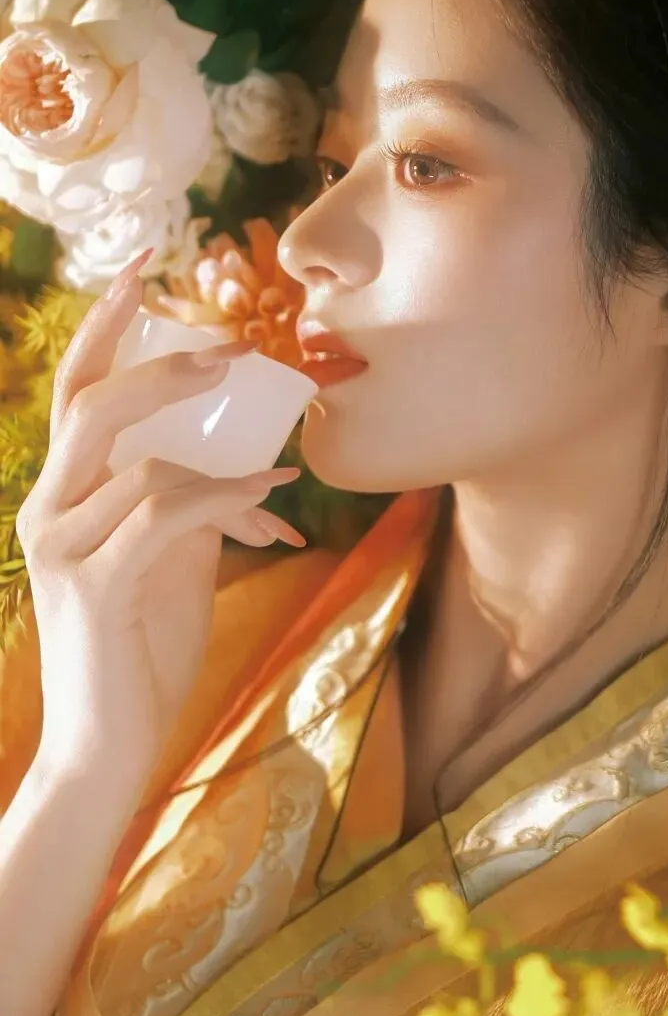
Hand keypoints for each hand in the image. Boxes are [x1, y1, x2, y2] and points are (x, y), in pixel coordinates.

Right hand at [15, 247, 305, 808]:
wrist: (111, 745)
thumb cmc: (141, 651)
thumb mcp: (171, 561)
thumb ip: (189, 504)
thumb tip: (247, 464)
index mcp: (59, 494)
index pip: (72, 391)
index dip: (103, 327)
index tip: (141, 270)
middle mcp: (47, 510)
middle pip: (89, 404)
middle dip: (157, 359)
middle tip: (225, 342)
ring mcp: (62, 548)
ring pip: (132, 457)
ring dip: (211, 436)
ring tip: (271, 431)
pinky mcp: (95, 587)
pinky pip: (164, 514)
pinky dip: (224, 496)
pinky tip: (271, 498)